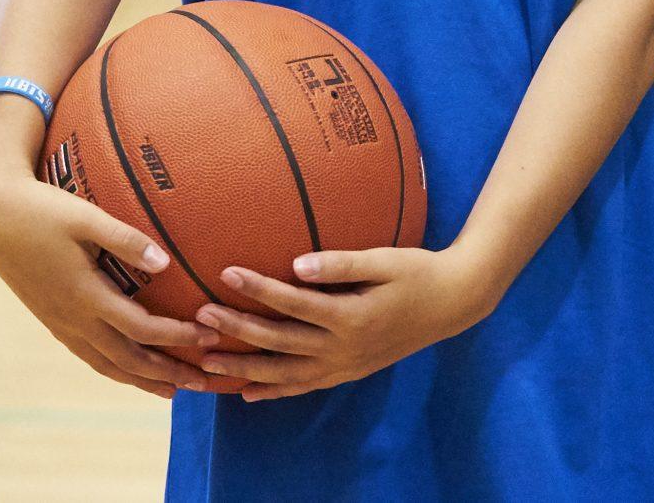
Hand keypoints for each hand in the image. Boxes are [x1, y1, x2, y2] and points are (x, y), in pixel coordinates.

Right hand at [0, 166, 218, 397]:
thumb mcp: (86, 217)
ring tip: (171, 391)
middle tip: (202, 384)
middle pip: (127, 359)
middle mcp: (72, 317)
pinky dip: (114, 368)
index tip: (209, 338)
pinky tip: (129, 369)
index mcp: (84, 294)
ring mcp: (60, 322)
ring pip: (105, 364)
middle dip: (166, 374)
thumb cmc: (45, 209)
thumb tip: (165, 264)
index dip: (177, 337)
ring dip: (141, 379)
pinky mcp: (52, 319)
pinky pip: (88, 355)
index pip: (141, 329)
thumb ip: (126, 240)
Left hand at [195, 244, 505, 401]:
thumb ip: (340, 263)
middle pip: (280, 343)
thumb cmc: (417, 272)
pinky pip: (303, 387)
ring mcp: (344, 366)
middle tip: (201, 318)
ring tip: (207, 363)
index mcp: (351, 316)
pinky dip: (274, 391)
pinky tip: (247, 392)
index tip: (225, 273)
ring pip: (284, 374)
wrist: (452, 303)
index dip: (258, 289)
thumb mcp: (385, 259)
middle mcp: (343, 348)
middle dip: (238, 331)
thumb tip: (296, 265)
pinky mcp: (347, 373)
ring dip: (243, 369)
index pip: (294, 303)